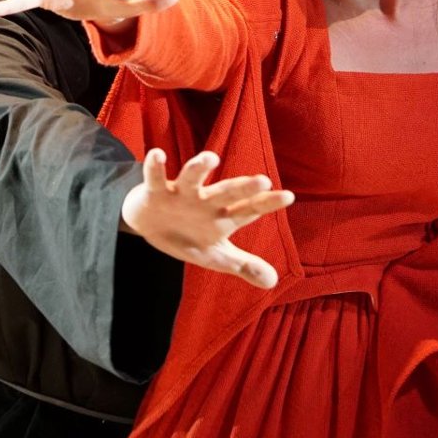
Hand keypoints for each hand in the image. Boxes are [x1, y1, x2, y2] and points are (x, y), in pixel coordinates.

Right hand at [122, 149, 293, 288]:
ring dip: (199, 168)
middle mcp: (205, 201)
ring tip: (211, 158)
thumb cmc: (188, 236)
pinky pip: (155, 178)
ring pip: (192, 178)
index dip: (267, 204)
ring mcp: (181, 194)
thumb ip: (244, 266)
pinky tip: (158, 155)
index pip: (249, 210)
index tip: (289, 196)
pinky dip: (155, 167)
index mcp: (222, 216)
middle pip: (226, 192)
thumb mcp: (215, 256)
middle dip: (243, 188)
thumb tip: (273, 282)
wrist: (149, 224)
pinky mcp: (156, 191)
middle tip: (263, 181)